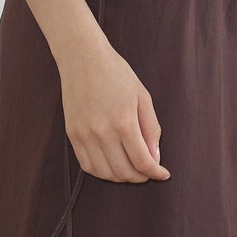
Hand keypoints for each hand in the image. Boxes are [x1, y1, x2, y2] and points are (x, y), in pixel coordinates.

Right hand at [59, 37, 170, 182]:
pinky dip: (102, 172)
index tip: (163, 174)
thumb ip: (151, 129)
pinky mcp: (72, 135)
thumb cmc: (116, 73)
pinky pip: (87, 165)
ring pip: (104, 173)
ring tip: (131, 169)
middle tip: (148, 172)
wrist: (83, 58)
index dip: (155, 172)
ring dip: (121, 177)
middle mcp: (102, 132)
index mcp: (123, 122)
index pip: (142, 161)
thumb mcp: (143, 97)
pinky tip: (112, 165)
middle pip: (124, 172)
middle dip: (140, 177)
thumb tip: (155, 157)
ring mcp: (84, 135)